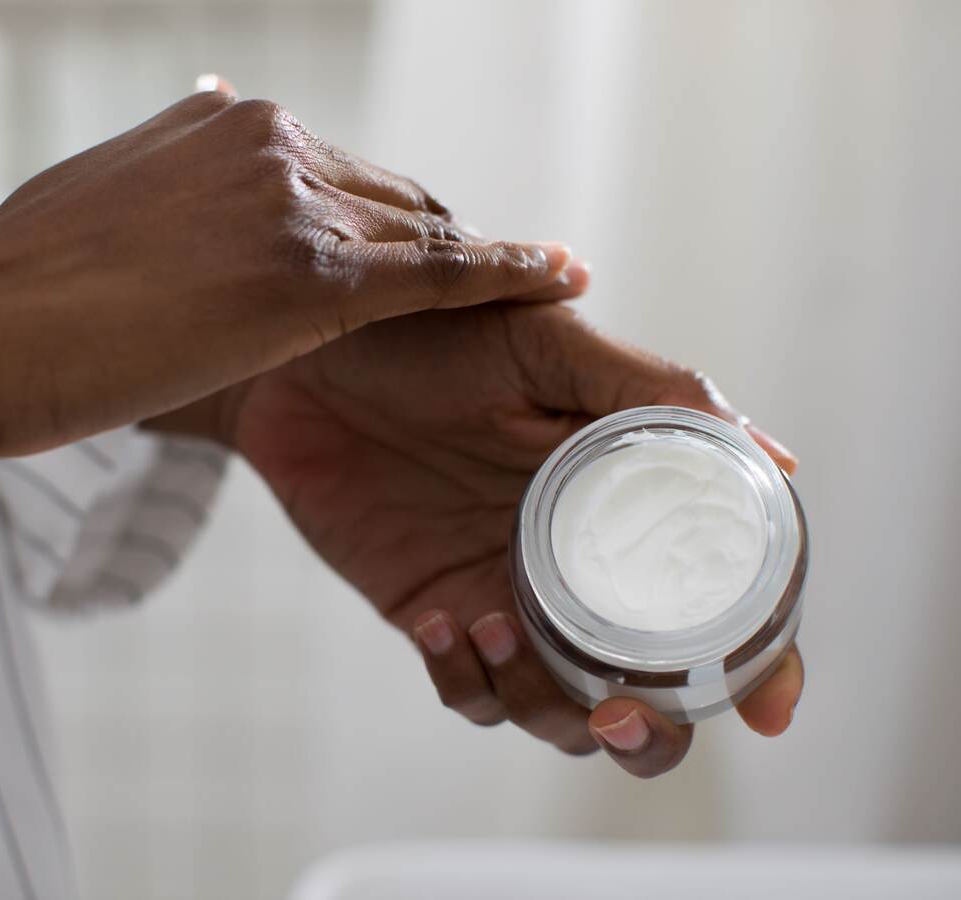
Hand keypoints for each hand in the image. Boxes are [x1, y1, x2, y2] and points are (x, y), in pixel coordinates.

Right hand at [0, 91, 579, 457]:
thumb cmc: (19, 282)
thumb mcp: (100, 185)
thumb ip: (174, 148)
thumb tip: (219, 97)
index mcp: (227, 123)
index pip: (343, 173)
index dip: (391, 218)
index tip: (426, 244)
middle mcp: (272, 142)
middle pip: (396, 198)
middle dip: (444, 241)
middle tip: (506, 276)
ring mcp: (295, 205)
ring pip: (424, 231)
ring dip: (489, 259)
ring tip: (554, 280)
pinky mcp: (310, 277)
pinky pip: (441, 274)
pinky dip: (510, 271)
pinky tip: (563, 276)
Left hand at [198, 301, 801, 777]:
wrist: (302, 359)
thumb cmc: (426, 337)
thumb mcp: (545, 346)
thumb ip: (652, 393)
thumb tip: (777, 460)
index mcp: (624, 505)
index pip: (714, 603)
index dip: (754, 665)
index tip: (767, 709)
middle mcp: (576, 564)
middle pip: (648, 691)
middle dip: (651, 730)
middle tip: (618, 711)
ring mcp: (506, 595)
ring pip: (560, 709)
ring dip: (542, 698)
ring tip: (490, 618)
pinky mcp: (435, 614)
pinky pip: (469, 691)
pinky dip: (462, 677)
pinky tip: (436, 618)